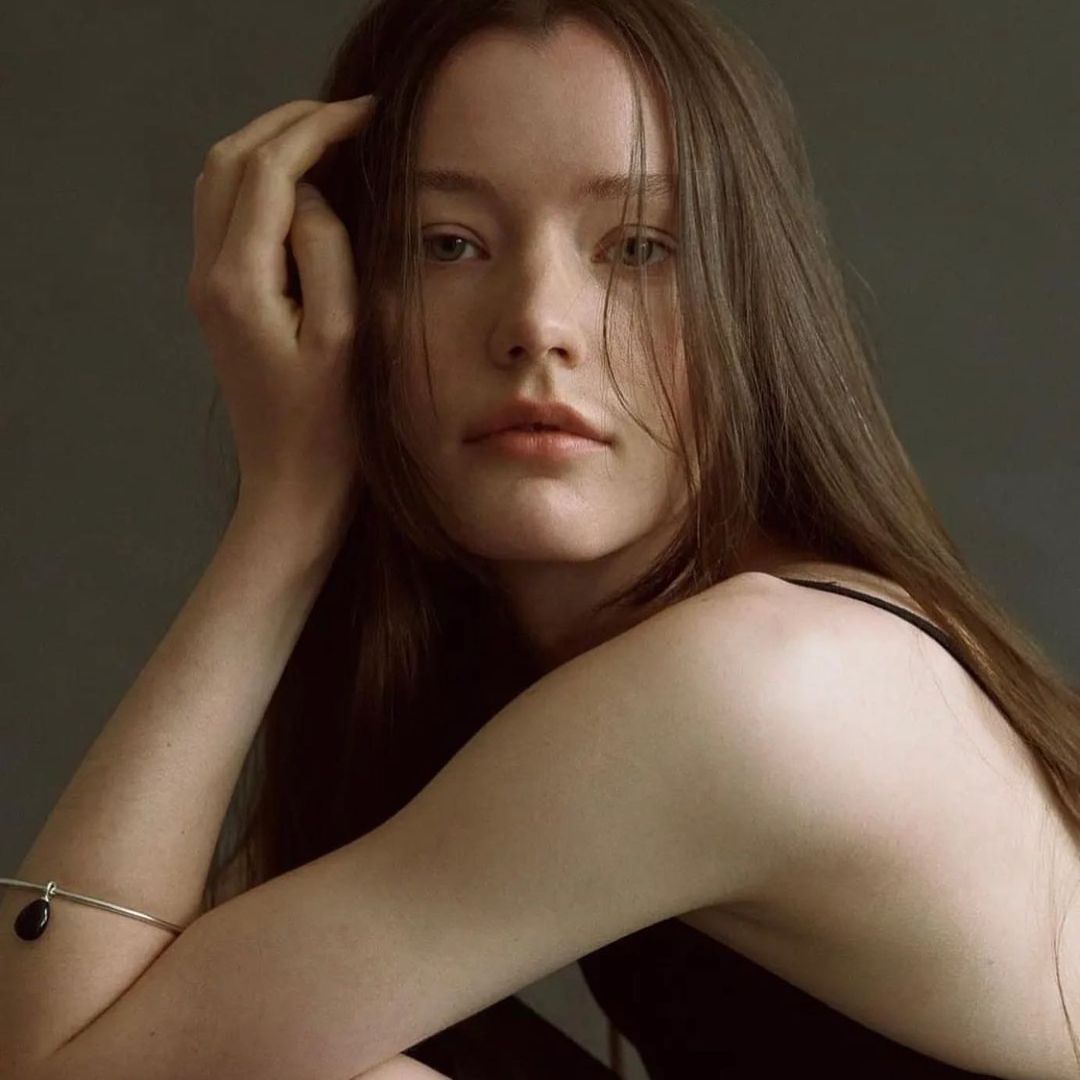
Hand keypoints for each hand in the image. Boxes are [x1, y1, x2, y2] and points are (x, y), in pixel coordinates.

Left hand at [186, 96, 376, 520]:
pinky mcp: (219, 300)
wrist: (291, 486)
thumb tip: (311, 194)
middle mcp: (209, 275)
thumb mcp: (345, 338)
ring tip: (330, 139)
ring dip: (270, 146)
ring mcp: (207, 287)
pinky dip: (259, 181)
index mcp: (239, 282)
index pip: (268, 170)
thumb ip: (326, 252)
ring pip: (220, 181)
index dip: (317, 130)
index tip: (368, 114)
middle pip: (231, 161)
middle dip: (289, 124)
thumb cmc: (332, 427)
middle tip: (351, 116)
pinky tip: (303, 186)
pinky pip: (225, 214)